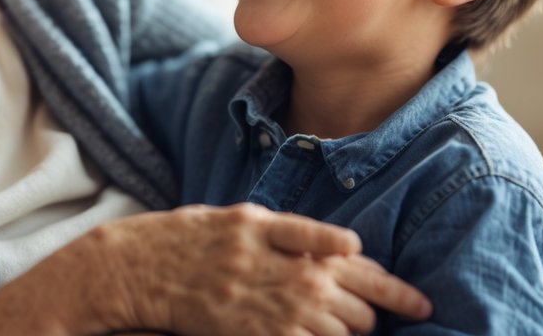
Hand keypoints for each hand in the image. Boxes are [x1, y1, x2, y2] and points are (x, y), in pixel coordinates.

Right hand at [0, 204, 430, 335]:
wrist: (125, 268)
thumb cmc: (178, 239)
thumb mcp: (230, 218)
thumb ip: (281, 231)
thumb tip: (338, 246)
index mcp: (261, 224)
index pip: (339, 249)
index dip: (385, 279)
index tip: (417, 298)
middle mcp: (262, 258)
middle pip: (344, 291)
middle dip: (373, 308)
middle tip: (387, 315)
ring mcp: (252, 296)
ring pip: (329, 324)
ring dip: (351, 331)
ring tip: (358, 331)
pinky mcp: (240, 328)